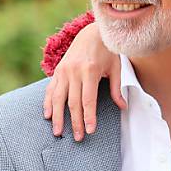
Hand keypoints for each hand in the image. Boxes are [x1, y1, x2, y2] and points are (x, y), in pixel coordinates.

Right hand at [43, 23, 124, 140]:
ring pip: (58, 99)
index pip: (88, 100)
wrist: (91, 33)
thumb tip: (123, 107)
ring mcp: (63, 71)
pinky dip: (48, 103)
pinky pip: (51, 89)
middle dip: (75, 122)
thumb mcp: (116, 68)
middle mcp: (74, 72)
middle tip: (78, 138)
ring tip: (58, 132)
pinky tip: (47, 115)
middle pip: (73, 103)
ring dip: (58, 117)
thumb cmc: (107, 51)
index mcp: (89, 71)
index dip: (88, 116)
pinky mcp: (57, 70)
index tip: (90, 130)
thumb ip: (116, 88)